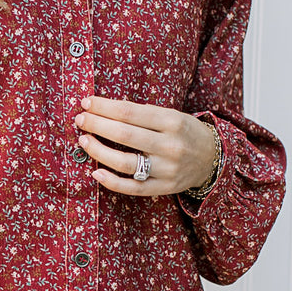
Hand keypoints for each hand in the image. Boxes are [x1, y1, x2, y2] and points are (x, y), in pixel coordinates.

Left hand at [72, 95, 219, 195]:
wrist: (212, 158)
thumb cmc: (183, 132)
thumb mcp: (171, 115)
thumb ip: (141, 114)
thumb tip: (101, 109)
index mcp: (172, 121)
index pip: (129, 112)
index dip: (104, 107)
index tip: (86, 102)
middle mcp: (170, 145)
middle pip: (124, 134)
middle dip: (97, 125)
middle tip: (80, 119)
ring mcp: (166, 169)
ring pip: (125, 162)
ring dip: (99, 151)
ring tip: (83, 141)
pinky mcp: (163, 188)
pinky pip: (133, 188)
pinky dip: (111, 182)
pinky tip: (96, 172)